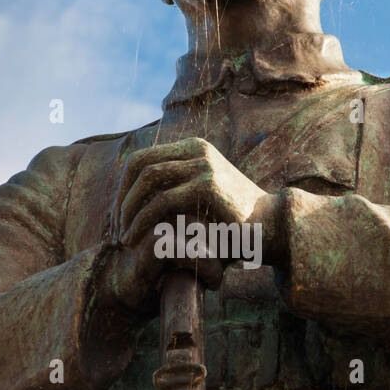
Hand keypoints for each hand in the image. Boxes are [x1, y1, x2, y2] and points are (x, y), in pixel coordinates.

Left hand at [113, 137, 285, 272]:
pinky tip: (136, 241)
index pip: (142, 158)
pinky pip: (161, 201)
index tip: (118, 216)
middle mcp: (198, 150)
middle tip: (116, 228)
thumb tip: (135, 198)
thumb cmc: (234, 221)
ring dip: (129, 210)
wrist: (272, 228)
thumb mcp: (201, 198)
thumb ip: (176, 190)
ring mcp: (204, 165)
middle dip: (122, 198)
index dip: (123, 187)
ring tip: (124, 238)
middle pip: (140, 165)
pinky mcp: (208, 186)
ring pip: (148, 179)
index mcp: (195, 149)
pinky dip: (142, 221)